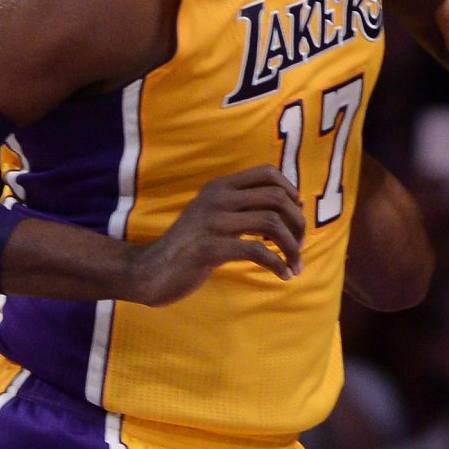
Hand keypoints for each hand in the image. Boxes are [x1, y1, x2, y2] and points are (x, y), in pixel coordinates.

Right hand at [124, 166, 302, 304]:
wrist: (148, 271)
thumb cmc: (189, 245)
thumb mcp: (214, 215)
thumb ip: (243, 207)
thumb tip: (292, 207)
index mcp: (220, 186)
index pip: (267, 173)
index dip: (290, 190)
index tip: (297, 213)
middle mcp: (218, 198)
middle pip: (277, 199)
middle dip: (297, 223)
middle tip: (300, 245)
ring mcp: (213, 222)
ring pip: (271, 223)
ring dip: (292, 246)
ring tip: (296, 264)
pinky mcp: (209, 248)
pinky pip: (257, 251)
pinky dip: (277, 263)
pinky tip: (283, 274)